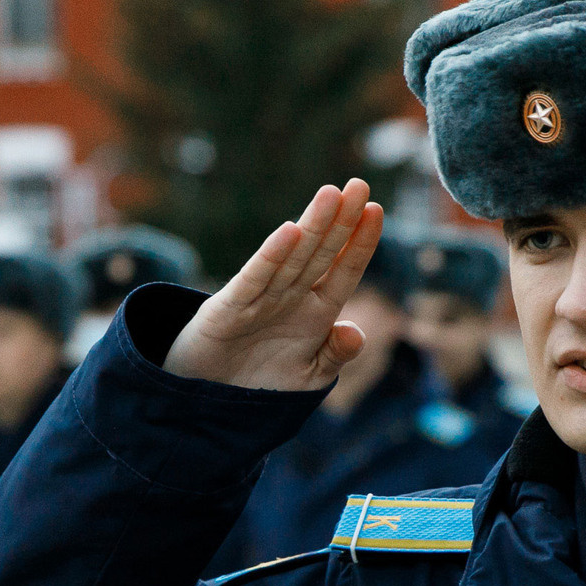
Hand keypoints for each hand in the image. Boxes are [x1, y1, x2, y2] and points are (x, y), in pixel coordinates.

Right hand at [164, 180, 385, 390]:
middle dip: (341, 221)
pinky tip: (289, 233)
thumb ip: (334, 356)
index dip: (360, 243)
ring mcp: (259, 300)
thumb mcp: (308, 378)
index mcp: (315, 312)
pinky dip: (271, 258)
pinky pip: (254, 281)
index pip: (343, 271)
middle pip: (320, 254)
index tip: (376, 210)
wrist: (209, 400)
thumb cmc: (261, 385)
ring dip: (312, 227)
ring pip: (292, 259)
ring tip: (331, 195)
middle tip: (359, 185)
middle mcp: (289, 298)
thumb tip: (356, 333)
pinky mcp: (228, 309)